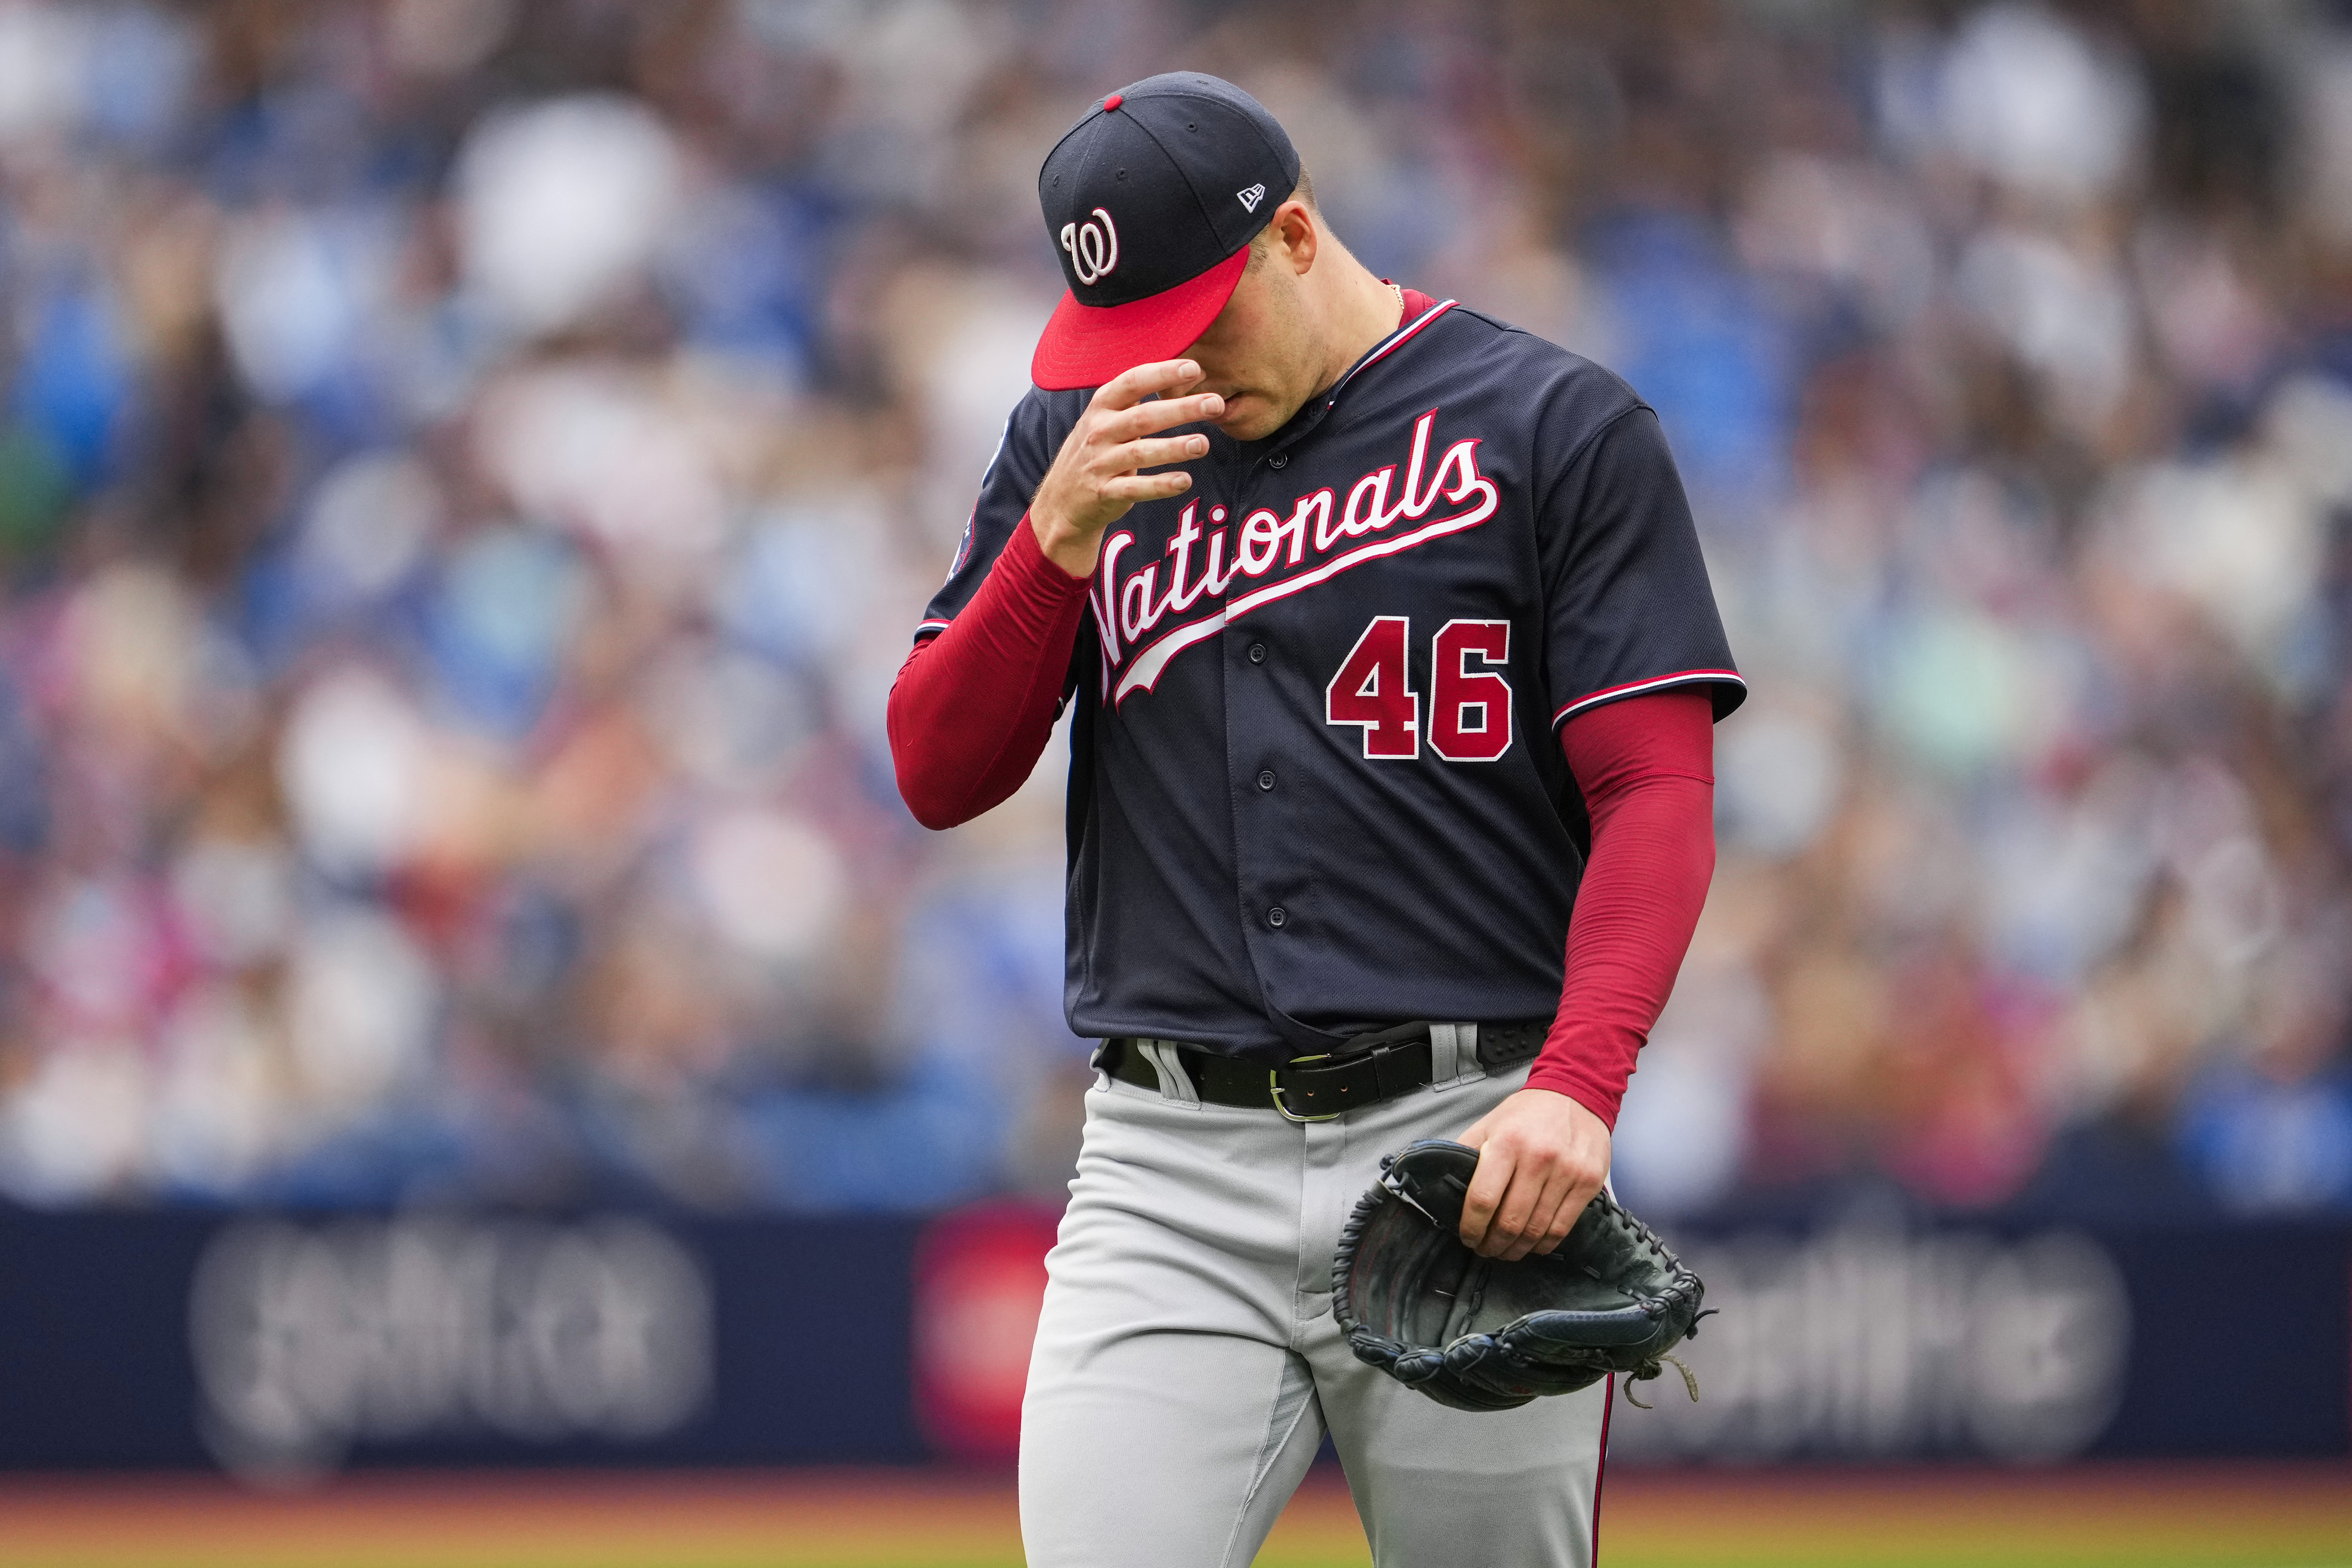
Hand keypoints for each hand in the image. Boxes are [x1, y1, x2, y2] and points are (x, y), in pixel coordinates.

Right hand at [1029, 360, 1223, 575]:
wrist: (1062, 499)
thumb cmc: (1098, 449)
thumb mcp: (1108, 418)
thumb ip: (1140, 398)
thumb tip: (1189, 372)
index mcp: (1101, 406)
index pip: (1133, 382)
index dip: (1162, 373)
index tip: (1194, 368)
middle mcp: (1098, 432)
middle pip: (1143, 416)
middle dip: (1181, 408)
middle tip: (1215, 404)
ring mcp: (1100, 463)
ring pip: (1140, 452)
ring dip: (1173, 447)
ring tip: (1203, 444)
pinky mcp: (1105, 493)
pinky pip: (1135, 488)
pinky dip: (1160, 485)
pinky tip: (1185, 481)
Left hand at [1456, 1088, 1610, 1261]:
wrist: (1575, 1094)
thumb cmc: (1527, 1114)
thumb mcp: (1489, 1125)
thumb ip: (1466, 1154)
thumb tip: (1444, 1185)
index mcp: (1506, 1143)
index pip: (1483, 1199)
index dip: (1472, 1227)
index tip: (1467, 1237)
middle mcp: (1538, 1158)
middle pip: (1510, 1221)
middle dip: (1493, 1244)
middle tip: (1485, 1249)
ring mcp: (1566, 1172)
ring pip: (1536, 1230)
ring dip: (1517, 1249)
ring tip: (1506, 1251)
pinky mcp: (1588, 1183)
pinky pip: (1562, 1227)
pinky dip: (1544, 1244)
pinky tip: (1532, 1244)